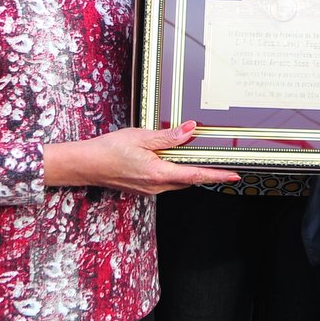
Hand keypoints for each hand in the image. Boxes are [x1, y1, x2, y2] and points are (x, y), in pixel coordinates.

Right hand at [43, 121, 239, 194]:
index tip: (234, 175)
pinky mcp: (143, 187)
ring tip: (197, 155)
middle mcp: (156, 186)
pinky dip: (174, 170)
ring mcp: (149, 189)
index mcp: (158, 174)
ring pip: (177, 180)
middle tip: (220, 160)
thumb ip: (167, 137)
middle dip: (205, 171)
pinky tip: (171, 159)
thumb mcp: (140, 137)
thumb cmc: (108, 151)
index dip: (217, 175)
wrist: (85, 165)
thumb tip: (189, 131)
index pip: (195, 175)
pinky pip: (165, 180)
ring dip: (188, 170)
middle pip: (189, 180)